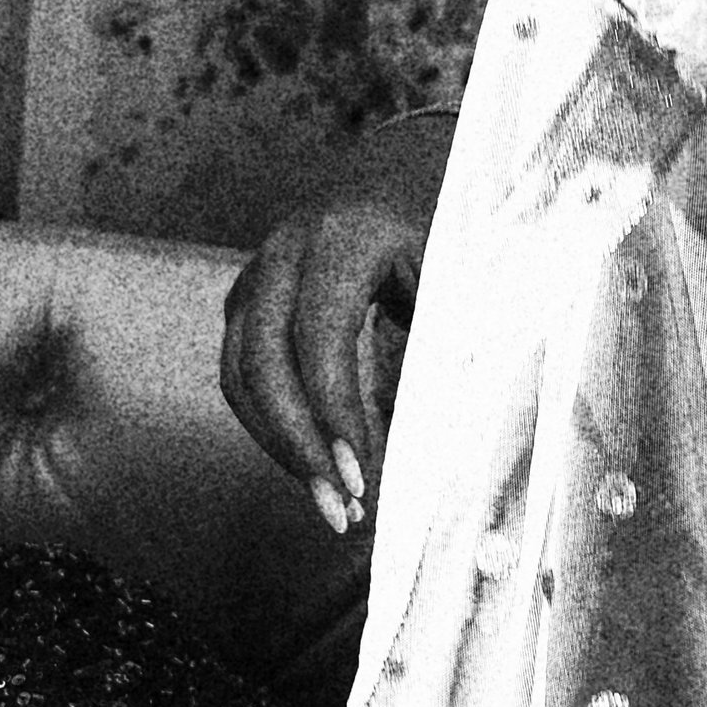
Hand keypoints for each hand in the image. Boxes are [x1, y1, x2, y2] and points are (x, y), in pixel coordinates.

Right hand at [219, 198, 428, 537]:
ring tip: (335, 506)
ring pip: (240, 376)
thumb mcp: (467, 290)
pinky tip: (319, 470)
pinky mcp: (250, 302)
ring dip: (281, 448)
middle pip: (262, 360)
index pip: (320, 335)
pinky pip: (242, 377)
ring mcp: (259, 272)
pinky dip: (275, 430)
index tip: (362, 478)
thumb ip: (452, 353)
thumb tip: (433, 454)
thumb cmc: (459, 248)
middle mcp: (288, 248)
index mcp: (346, 235)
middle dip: (299, 444)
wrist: (426, 196)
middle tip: (343, 510)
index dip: (334, 412)